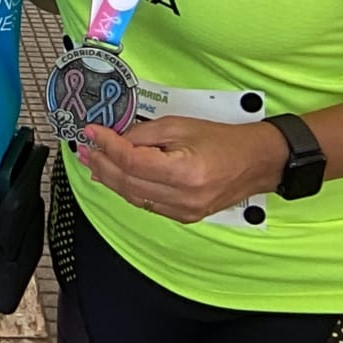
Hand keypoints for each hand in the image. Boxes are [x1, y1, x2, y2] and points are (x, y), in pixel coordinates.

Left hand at [77, 115, 288, 224]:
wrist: (257, 162)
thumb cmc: (225, 141)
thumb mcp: (181, 125)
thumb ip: (145, 133)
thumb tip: (116, 138)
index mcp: (185, 172)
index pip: (132, 162)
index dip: (107, 146)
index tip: (92, 133)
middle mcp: (183, 197)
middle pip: (128, 183)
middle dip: (102, 164)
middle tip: (85, 149)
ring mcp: (183, 211)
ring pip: (133, 196)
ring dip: (110, 178)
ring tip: (93, 161)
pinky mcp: (183, 216)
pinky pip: (146, 203)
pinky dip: (128, 189)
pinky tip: (116, 177)